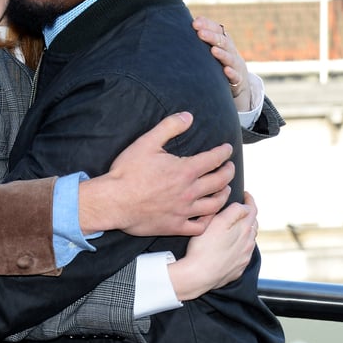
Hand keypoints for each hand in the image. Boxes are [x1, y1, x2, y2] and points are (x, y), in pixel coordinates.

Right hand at [79, 112, 233, 235]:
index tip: (227, 149)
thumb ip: (169, 127)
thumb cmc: (128, 172)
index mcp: (185, 170)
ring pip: (215, 205)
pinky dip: (209, 220)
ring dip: (223, 195)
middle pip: (220, 182)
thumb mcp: (147, 142)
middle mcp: (189, 191)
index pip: (214, 159)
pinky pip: (200, 226)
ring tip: (225, 190)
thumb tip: (188, 116)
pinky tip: (209, 215)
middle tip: (229, 167)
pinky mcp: (175, 226)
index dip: (223, 152)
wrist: (113, 201)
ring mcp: (184, 211)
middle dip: (228, 172)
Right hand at [167, 192, 258, 300]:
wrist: (198, 275)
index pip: (252, 209)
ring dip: (246, 230)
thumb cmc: (204, 248)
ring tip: (236, 225)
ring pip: (250, 239)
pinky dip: (242, 245)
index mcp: (244, 229)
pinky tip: (232, 245)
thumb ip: (233, 211)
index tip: (244, 194)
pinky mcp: (238, 268)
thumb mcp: (216, 221)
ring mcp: (244, 257)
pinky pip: (244, 253)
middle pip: (253, 224)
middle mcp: (248, 243)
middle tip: (240, 207)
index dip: (249, 199)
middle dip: (248, 214)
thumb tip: (243, 205)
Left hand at [192, 16, 250, 111]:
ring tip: (213, 50)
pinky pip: (235, 76)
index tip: (195, 23)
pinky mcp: (237, 79)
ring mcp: (234, 64)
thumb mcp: (212, 46)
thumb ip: (201, 36)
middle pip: (223, 41)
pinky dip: (231, 73)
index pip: (217, 30)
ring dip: (222, 54)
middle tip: (200, 33)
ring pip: (229, 58)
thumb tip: (185, 24)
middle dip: (212, 37)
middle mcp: (230, 50)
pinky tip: (225, 70)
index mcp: (223, 40)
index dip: (207, 25)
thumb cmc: (219, 59)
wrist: (239, 78)